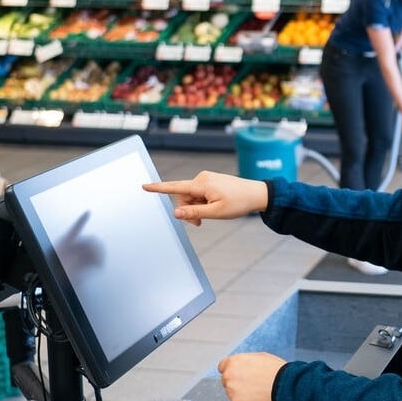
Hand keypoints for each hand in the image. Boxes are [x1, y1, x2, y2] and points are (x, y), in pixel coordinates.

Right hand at [143, 170, 267, 225]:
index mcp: (201, 184)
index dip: (158, 188)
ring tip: (211, 213)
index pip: (175, 187)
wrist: (257, 193)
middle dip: (189, 210)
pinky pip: (199, 194)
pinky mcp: (210, 181)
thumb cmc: (239, 202)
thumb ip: (194, 213)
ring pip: (191, 197)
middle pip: (183, 197)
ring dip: (197, 207)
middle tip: (201, 222)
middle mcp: (201, 178)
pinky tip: (214, 206)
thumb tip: (176, 213)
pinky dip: (202, 202)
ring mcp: (206, 178)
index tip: (144, 186)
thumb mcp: (216, 212)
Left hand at [218, 352, 287, 400]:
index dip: (231, 370)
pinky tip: (257, 396)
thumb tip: (241, 366)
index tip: (236, 374)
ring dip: (240, 392)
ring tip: (257, 390)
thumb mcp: (259, 357)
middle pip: (226, 380)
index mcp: (233, 362)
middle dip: (235, 381)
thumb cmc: (275, 370)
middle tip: (250, 383)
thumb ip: (244, 362)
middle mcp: (229, 376)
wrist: (284, 385)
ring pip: (232, 392)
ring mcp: (231, 390)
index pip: (222, 366)